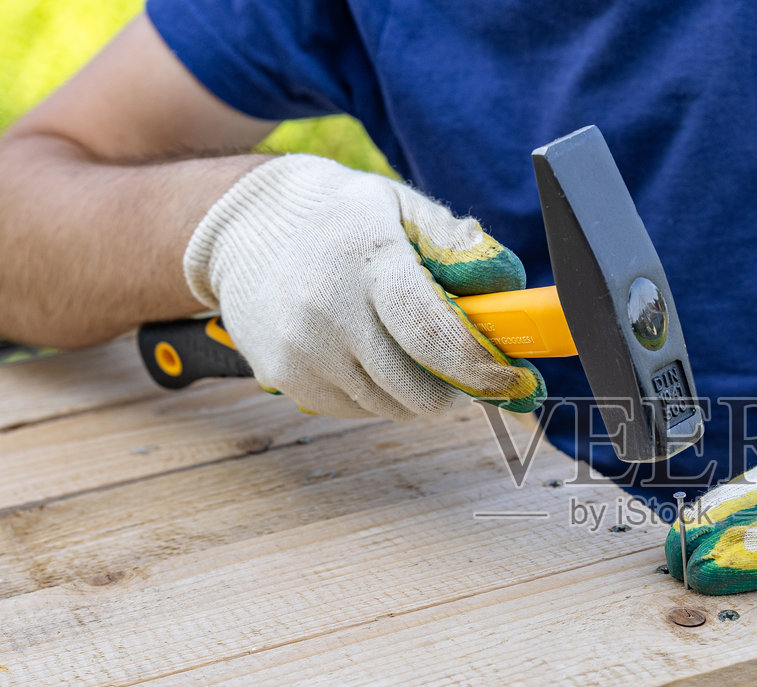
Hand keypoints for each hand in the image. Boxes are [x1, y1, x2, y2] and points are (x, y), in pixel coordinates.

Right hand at [183, 155, 543, 418]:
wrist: (242, 226)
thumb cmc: (339, 217)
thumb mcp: (401, 206)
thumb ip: (457, 244)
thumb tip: (507, 287)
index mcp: (369, 262)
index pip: (433, 335)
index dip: (481, 368)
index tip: (514, 378)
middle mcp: (329, 311)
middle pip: (417, 388)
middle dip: (457, 389)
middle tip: (469, 372)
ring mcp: (301, 350)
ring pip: (390, 407)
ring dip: (418, 393)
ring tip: (415, 354)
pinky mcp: (283, 377)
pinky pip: (355, 410)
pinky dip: (378, 395)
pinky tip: (370, 356)